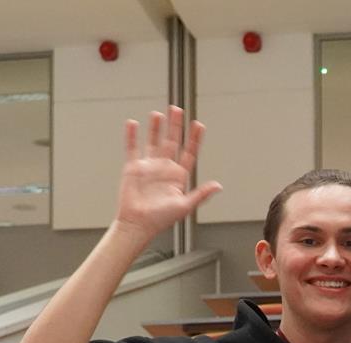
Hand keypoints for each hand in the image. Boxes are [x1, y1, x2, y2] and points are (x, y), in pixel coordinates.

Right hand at [114, 107, 221, 242]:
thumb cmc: (161, 219)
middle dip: (175, 126)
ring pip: (153, 142)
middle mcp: (164, 168)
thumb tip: (218, 186)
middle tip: (178, 110)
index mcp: (178, 176)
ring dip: (156, 128)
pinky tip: (133, 124)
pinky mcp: (133, 168)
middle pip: (171, 142)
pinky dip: (132, 136)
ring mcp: (148, 166)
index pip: (189, 153)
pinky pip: (132, 148)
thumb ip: (201, 194)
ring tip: (159, 114)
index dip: (194, 139)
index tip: (198, 125)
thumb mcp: (185, 206)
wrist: (138, 224)